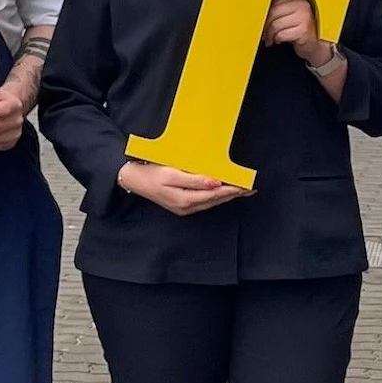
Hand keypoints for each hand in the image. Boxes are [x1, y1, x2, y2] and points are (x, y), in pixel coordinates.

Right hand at [117, 160, 250, 216]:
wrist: (132, 180)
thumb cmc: (150, 174)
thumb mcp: (171, 174)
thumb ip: (194, 179)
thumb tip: (215, 183)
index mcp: (184, 199)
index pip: (214, 195)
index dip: (231, 190)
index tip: (245, 186)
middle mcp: (186, 207)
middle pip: (215, 200)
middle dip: (233, 194)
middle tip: (250, 189)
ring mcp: (184, 208)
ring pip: (211, 202)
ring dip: (226, 196)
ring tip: (241, 190)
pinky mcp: (182, 205)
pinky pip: (204, 201)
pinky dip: (216, 197)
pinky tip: (222, 192)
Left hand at [262, 0, 329, 65]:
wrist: (318, 45)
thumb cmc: (302, 30)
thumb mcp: (291, 16)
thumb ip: (278, 11)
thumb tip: (259, 13)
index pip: (274, 2)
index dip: (264, 14)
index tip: (260, 22)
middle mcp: (302, 5)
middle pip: (273, 12)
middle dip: (265, 25)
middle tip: (263, 33)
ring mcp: (304, 17)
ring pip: (275, 25)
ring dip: (270, 35)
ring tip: (271, 39)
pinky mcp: (304, 31)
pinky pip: (282, 34)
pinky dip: (277, 39)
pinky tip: (279, 41)